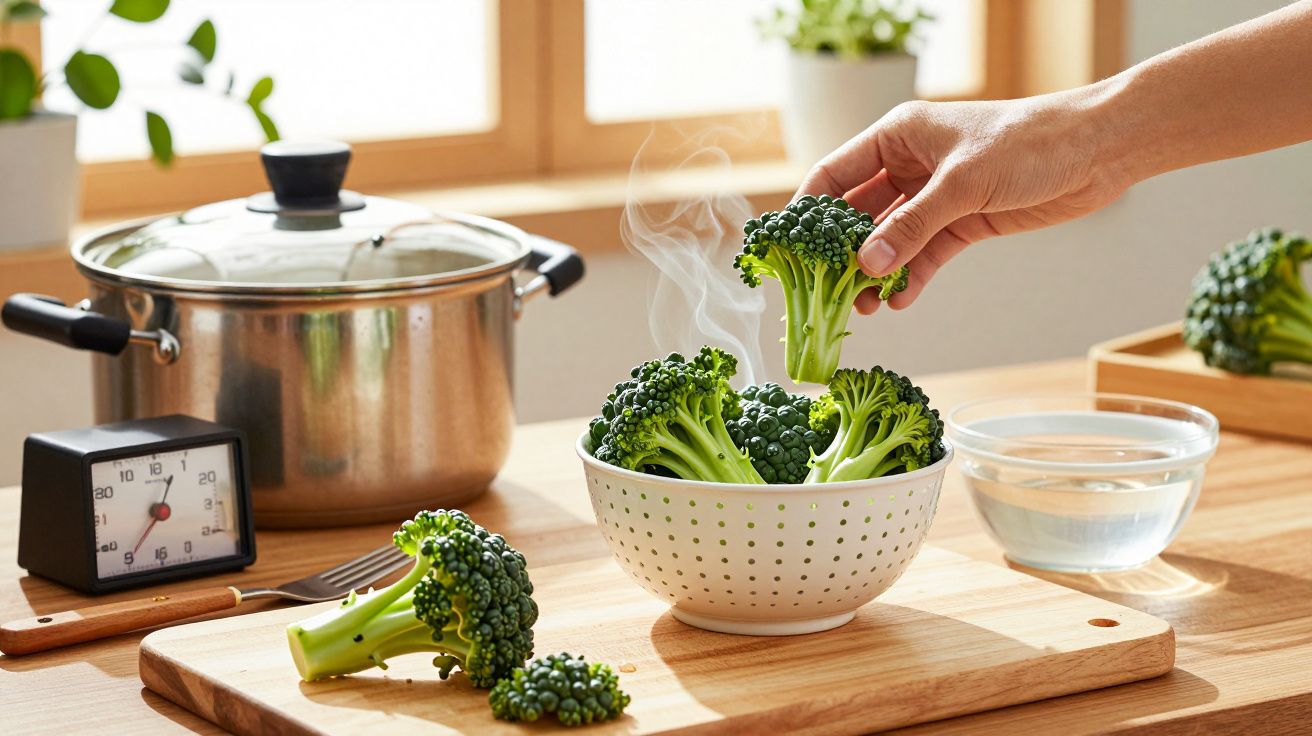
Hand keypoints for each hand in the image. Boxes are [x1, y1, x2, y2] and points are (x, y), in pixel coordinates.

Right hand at [797, 89, 1130, 311]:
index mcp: (898, 136)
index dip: (808, 210)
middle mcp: (910, 165)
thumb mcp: (961, 184)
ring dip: (875, 272)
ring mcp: (935, 196)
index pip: (835, 174)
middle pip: (858, 213)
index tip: (789, 249)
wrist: (1097, 150)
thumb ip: (911, 226)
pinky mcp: (962, 221)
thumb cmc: (1029, 143)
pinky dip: (911, 277)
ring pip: (890, 239)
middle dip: (841, 253)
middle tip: (824, 290)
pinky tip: (898, 301)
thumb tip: (866, 265)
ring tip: (860, 307)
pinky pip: (924, 254)